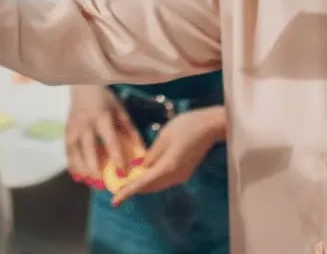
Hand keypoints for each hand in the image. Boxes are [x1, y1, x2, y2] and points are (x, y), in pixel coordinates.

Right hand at [65, 85, 143, 188]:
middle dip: (95, 169)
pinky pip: (68, 152)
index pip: (110, 141)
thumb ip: (130, 132)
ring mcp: (73, 128)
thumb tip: (141, 154)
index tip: (122, 174)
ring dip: (83, 170)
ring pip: (75, 154)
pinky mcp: (66, 132)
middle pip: (89, 150)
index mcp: (102, 118)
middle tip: (102, 185)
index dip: (117, 159)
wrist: (83, 86)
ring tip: (92, 183)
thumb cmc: (106, 100)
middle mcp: (86, 124)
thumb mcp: (121, 111)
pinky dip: (72, 166)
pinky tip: (79, 177)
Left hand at [111, 106, 225, 205]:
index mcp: (168, 167)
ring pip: (158, 184)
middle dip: (134, 189)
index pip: (144, 183)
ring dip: (143, 185)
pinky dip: (152, 179)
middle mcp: (175, 176)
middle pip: (151, 187)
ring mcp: (182, 175)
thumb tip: (143, 166)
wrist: (211, 126)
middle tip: (117, 191)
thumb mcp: (164, 136)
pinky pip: (165, 179)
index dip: (128, 192)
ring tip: (127, 184)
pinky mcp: (185, 171)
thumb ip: (152, 154)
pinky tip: (144, 174)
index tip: (115, 200)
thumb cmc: (187, 126)